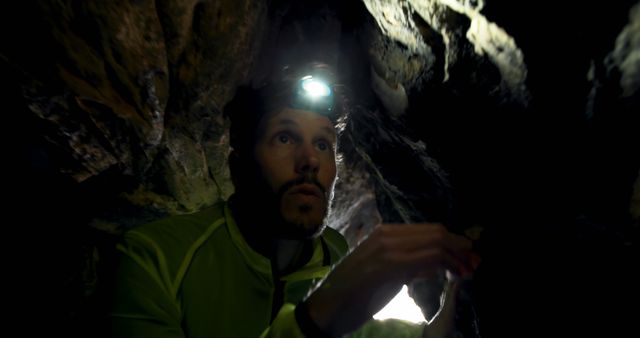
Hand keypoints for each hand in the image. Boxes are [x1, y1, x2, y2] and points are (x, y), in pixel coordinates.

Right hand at [305, 223, 474, 335]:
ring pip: (436, 242)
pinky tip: (453, 277)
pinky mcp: (390, 265)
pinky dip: (447, 266)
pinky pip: (428, 258)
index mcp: (384, 233)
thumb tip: (433, 267)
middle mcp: (386, 235)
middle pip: (436, 232)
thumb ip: (406, 265)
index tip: (468, 257)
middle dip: (460, 247)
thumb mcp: (382, 273)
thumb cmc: (353, 293)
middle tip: (474, 264)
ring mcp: (387, 248)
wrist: (327, 309)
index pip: (428, 230)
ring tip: (468, 272)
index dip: (453, 242)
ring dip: (457, 257)